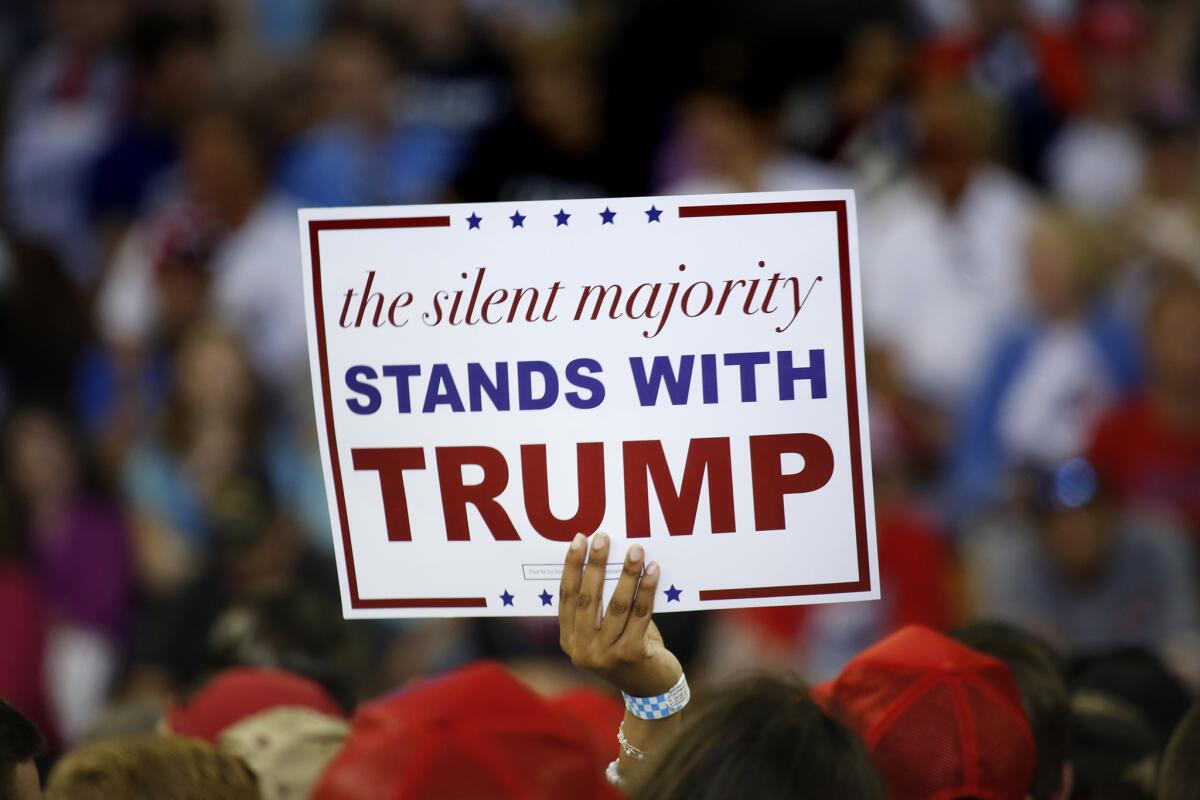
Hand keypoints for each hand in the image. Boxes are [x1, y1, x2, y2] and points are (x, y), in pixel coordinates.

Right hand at [558, 532, 682, 697]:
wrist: (652, 691)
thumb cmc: (628, 650)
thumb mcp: (605, 632)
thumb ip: (601, 605)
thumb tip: (609, 558)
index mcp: (569, 639)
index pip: (566, 596)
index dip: (572, 567)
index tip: (579, 540)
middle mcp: (582, 649)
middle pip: (588, 598)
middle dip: (596, 564)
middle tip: (603, 537)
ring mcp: (605, 654)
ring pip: (616, 604)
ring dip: (627, 573)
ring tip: (636, 550)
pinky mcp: (631, 655)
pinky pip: (641, 614)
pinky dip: (647, 589)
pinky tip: (653, 571)